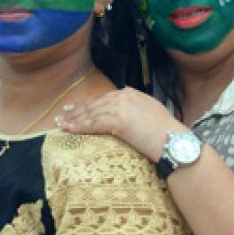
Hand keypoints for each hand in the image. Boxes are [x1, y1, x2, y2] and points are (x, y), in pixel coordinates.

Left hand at [58, 88, 186, 161]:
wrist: (172, 140)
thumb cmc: (166, 132)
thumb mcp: (153, 113)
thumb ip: (137, 109)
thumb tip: (128, 114)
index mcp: (132, 94)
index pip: (105, 98)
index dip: (89, 103)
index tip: (77, 107)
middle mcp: (124, 96)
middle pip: (95, 104)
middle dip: (77, 110)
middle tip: (63, 115)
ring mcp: (119, 107)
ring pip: (91, 113)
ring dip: (73, 119)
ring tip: (61, 124)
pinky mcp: (116, 120)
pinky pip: (92, 123)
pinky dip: (78, 126)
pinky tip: (68, 129)